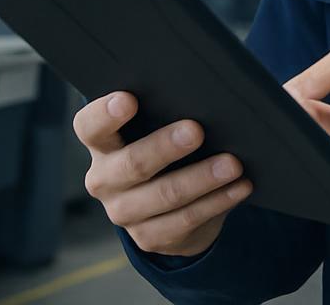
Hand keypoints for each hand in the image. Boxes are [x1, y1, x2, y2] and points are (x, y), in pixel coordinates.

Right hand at [74, 91, 253, 256]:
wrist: (165, 205)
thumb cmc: (163, 146)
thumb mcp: (156, 127)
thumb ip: (166, 110)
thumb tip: (205, 92)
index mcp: (100, 144)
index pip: (90, 126)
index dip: (105, 114)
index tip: (129, 99)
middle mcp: (104, 180)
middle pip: (132, 164)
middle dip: (165, 147)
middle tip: (197, 130)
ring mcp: (124, 213)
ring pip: (165, 195)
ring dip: (202, 178)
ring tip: (232, 164)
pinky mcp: (149, 237)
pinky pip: (186, 219)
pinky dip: (218, 201)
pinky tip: (240, 187)